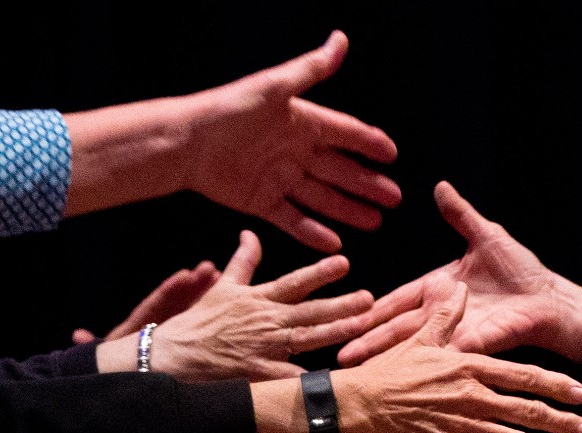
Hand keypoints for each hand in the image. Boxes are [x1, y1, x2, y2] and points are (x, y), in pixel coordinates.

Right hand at [98, 229, 373, 381]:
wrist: (171, 356)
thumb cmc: (199, 322)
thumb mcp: (223, 287)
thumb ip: (243, 261)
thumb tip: (251, 233)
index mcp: (260, 300)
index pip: (295, 282)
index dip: (320, 272)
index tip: (344, 261)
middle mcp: (267, 321)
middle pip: (310, 311)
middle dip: (341, 304)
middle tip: (370, 298)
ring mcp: (264, 348)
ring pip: (307, 339)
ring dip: (336, 332)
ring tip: (363, 326)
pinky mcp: (258, 373)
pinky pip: (289, 379)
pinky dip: (310, 380)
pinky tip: (334, 380)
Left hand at [179, 30, 400, 252]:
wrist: (187, 143)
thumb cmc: (229, 110)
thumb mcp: (275, 87)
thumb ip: (311, 70)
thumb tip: (340, 40)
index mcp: (302, 122)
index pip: (344, 133)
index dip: (368, 143)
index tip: (392, 154)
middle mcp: (294, 151)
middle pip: (339, 170)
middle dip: (367, 184)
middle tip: (394, 198)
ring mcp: (279, 178)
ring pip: (322, 198)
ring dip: (348, 210)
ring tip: (375, 222)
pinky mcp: (261, 202)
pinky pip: (293, 220)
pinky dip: (313, 232)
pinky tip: (335, 243)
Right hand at [333, 277, 581, 432]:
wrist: (361, 402)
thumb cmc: (390, 371)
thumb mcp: (420, 338)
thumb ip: (446, 315)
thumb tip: (459, 286)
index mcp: (471, 368)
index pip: (523, 376)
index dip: (555, 385)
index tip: (580, 392)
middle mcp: (474, 396)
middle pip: (528, 410)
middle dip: (562, 422)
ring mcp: (464, 424)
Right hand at [338, 181, 581, 366]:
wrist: (551, 302)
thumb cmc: (523, 272)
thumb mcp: (487, 236)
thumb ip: (461, 215)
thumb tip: (440, 186)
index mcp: (438, 289)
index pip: (397, 300)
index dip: (372, 308)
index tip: (345, 314)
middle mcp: (440, 316)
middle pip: (395, 327)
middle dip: (365, 338)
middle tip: (335, 349)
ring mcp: (453, 336)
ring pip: (410, 347)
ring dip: (382, 356)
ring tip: (352, 365)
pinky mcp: (469, 350)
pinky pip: (437, 359)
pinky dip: (416, 367)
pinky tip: (392, 376)